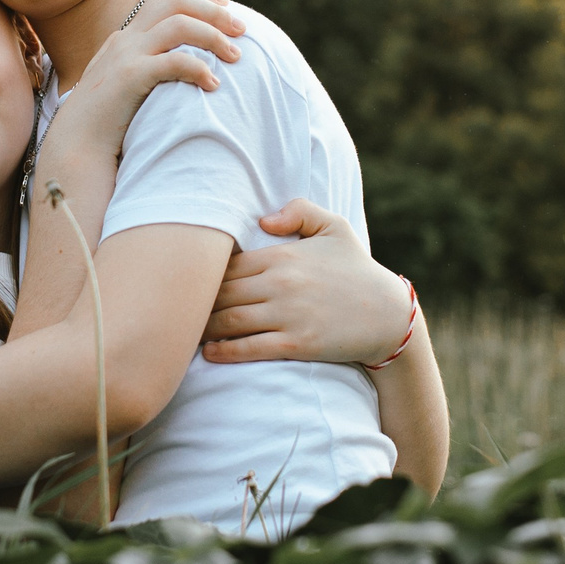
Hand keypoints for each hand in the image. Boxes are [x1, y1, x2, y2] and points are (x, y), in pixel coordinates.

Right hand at [35, 0, 242, 178]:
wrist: (76, 145)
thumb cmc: (108, 123)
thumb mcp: (128, 87)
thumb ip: (149, 69)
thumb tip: (185, 66)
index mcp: (126, 38)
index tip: (227, 7)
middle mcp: (125, 39)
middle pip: (173, 1)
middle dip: (212, 10)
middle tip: (242, 29)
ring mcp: (125, 55)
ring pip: (178, 25)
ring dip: (213, 36)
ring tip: (236, 57)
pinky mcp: (129, 77)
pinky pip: (173, 61)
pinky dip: (198, 68)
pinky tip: (213, 85)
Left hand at [202, 199, 417, 366]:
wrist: (389, 315)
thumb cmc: (357, 270)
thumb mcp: (335, 227)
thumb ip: (299, 211)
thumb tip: (261, 220)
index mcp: (284, 256)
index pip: (229, 263)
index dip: (204, 273)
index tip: (187, 280)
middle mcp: (281, 284)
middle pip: (222, 292)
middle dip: (195, 301)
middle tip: (175, 310)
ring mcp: (288, 315)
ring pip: (229, 321)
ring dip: (202, 327)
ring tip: (185, 332)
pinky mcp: (297, 344)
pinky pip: (250, 348)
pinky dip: (224, 351)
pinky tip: (208, 353)